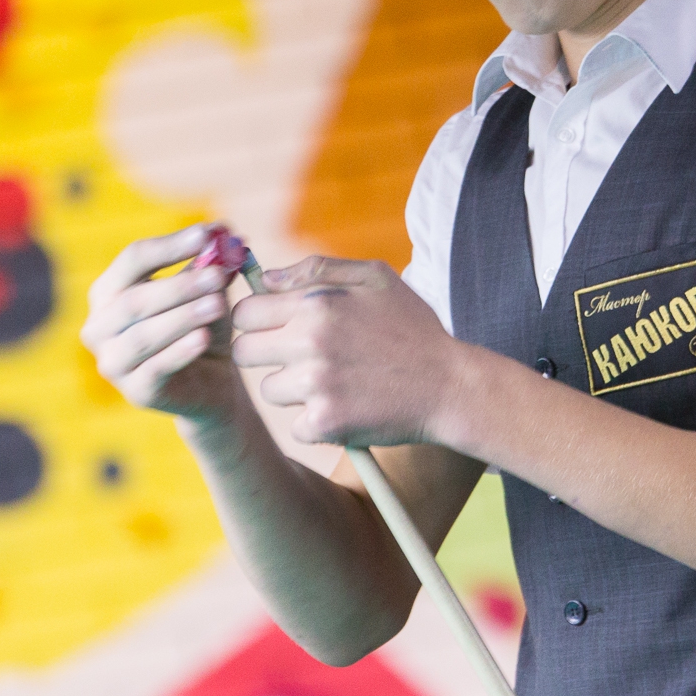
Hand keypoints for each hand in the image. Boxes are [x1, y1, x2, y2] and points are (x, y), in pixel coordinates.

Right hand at [82, 223, 248, 424]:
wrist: (211, 382)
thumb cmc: (200, 326)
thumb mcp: (206, 293)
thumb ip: (209, 265)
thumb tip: (224, 231)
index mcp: (109, 292)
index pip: (132, 259)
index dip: (169, 245)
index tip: (207, 234)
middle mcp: (99, 326)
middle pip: (134, 299)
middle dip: (179, 285)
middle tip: (217, 275)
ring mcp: (112, 362)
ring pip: (143, 335)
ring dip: (182, 317)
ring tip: (218, 304)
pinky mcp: (135, 392)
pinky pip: (155, 369)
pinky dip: (180, 351)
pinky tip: (204, 338)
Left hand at [228, 256, 465, 446]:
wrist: (451, 385)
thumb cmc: (412, 328)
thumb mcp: (374, 278)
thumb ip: (316, 270)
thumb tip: (266, 277)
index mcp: (316, 304)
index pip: (244, 313)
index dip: (256, 321)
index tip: (275, 329)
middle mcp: (311, 341)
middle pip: (244, 353)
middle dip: (265, 355)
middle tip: (297, 359)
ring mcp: (317, 384)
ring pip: (269, 390)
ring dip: (292, 389)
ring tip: (330, 382)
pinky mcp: (326, 422)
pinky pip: (295, 425)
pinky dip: (316, 422)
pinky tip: (345, 407)